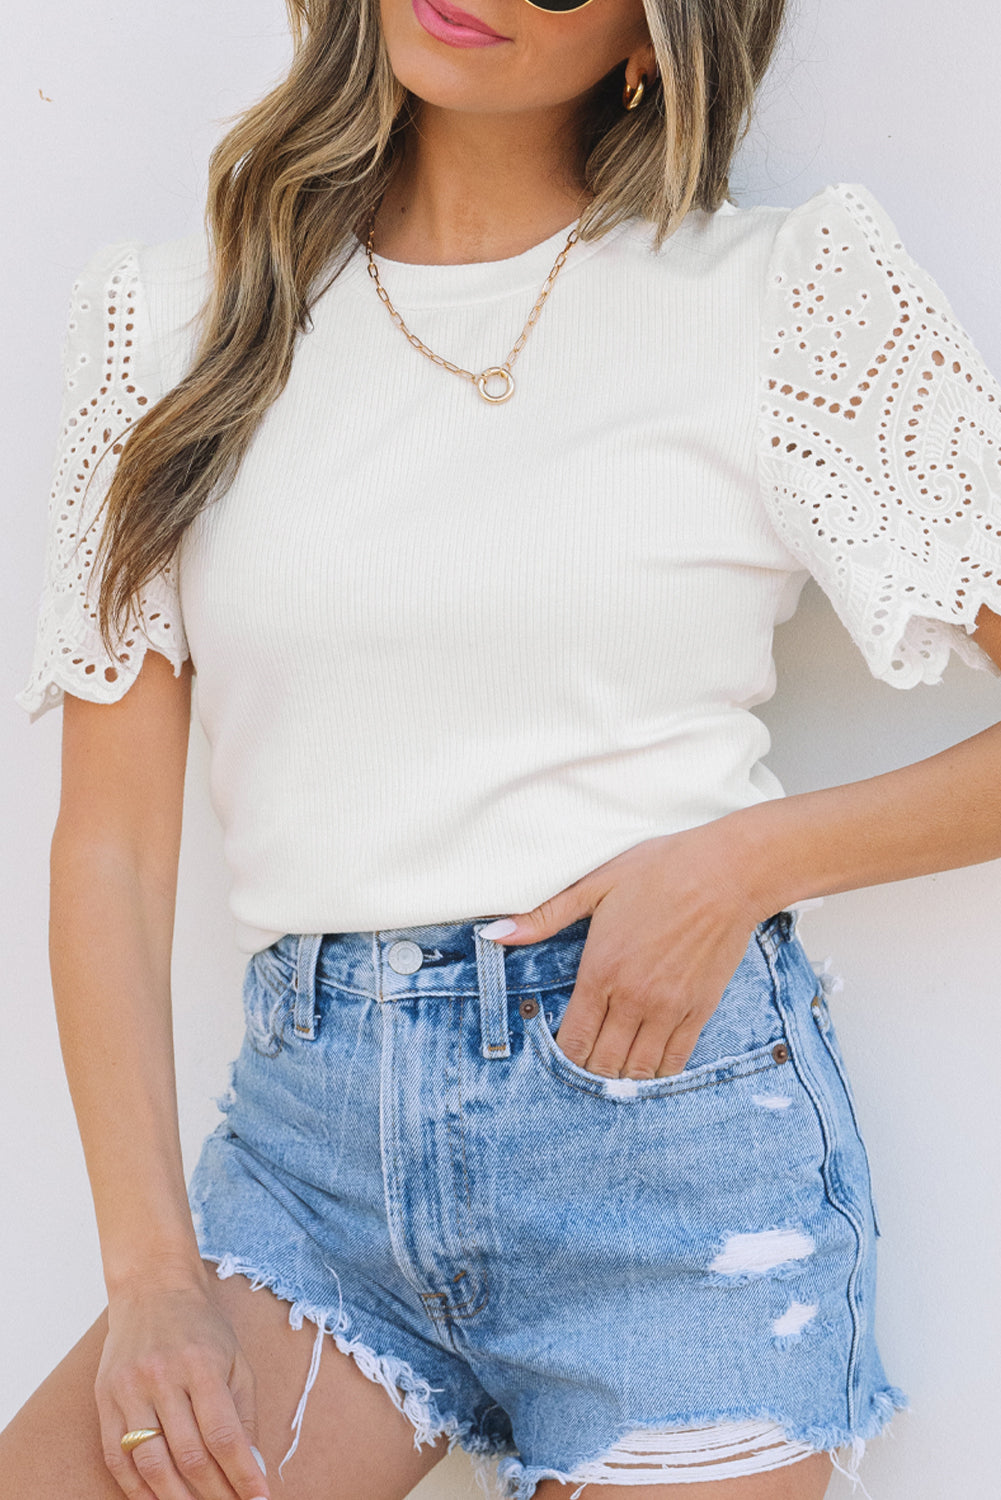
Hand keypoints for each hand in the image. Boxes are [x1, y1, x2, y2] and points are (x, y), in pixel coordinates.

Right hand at [97, 1271, 267, 1499]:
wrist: (152, 1289)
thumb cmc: (201, 1327)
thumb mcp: (235, 1359)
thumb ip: (244, 1413)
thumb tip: (252, 1466)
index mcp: (203, 1365)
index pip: (224, 1435)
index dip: (242, 1474)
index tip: (258, 1499)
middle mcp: (163, 1378)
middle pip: (189, 1454)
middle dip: (214, 1493)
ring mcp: (130, 1390)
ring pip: (152, 1464)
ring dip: (176, 1499)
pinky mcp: (105, 1400)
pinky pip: (117, 1458)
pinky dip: (137, 1490)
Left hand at [483, 821, 767, 1078]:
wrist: (727, 872)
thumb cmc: (659, 871)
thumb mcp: (595, 885)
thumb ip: (544, 916)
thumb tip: (494, 933)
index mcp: (602, 971)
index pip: (573, 1040)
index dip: (561, 1056)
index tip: (557, 1051)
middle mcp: (633, 999)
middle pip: (602, 1064)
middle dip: (587, 1072)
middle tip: (581, 1066)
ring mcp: (669, 1009)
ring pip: (638, 1071)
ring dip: (620, 1077)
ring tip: (610, 1071)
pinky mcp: (700, 1010)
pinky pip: (675, 1062)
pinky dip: (657, 1073)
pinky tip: (646, 1068)